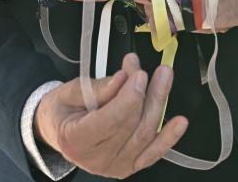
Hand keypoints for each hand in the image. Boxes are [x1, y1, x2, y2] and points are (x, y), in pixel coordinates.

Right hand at [33, 52, 187, 178]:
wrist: (58, 130)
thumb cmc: (62, 110)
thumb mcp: (69, 91)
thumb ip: (97, 87)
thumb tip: (123, 79)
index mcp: (76, 141)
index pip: (109, 122)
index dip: (127, 98)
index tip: (138, 75)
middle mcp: (97, 160)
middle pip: (131, 127)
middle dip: (145, 94)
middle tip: (154, 70)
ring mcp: (116, 166)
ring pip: (145, 135)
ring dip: (158, 104)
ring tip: (164, 78)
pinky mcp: (130, 165)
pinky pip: (153, 152)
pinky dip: (168, 137)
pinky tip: (179, 123)